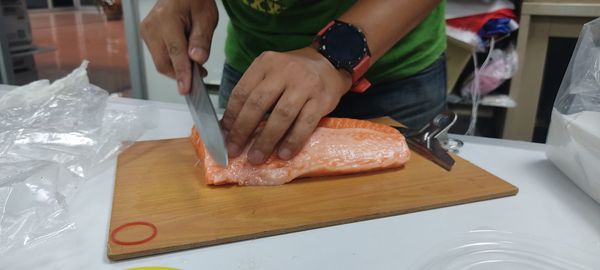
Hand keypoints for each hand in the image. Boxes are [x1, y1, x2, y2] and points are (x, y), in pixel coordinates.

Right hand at [140, 0, 216, 93]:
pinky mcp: (146, 36)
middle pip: (163, 63)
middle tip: (200, 73)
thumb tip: (197, 59)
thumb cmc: (194, 0)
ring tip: (194, 62)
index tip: (186, 89)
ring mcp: (146, 32)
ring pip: (160, 62)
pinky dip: (172, 61)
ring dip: (177, 68)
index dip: (182, 74)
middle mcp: (151, 26)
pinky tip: (184, 56)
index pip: (175, 53)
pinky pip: (158, 56)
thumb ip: (202, 39)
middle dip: (181, 74)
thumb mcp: (206, 17)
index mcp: (166, 19)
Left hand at [221, 47, 352, 164]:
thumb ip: (254, 92)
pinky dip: (293, 141)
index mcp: (265, 63)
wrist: (329, 63)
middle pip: (258, 104)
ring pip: (281, 116)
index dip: (231, 117)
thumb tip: (233, 126)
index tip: (225, 136)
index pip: (242, 92)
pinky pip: (305, 124)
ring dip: (267, 140)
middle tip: (234, 151)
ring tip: (257, 157)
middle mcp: (284, 71)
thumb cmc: (295, 73)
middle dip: (243, 130)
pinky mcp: (321, 100)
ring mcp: (304, 85)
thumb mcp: (271, 72)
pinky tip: (284, 154)